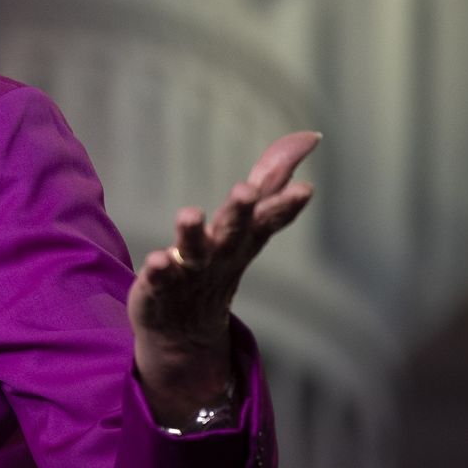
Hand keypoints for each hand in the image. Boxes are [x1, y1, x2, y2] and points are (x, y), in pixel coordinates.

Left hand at [128, 131, 320, 425]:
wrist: (184, 331)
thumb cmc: (219, 263)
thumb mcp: (248, 222)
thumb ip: (272, 179)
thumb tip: (310, 136)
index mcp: (242, 237)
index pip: (268, 218)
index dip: (285, 205)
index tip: (305, 190)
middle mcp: (220, 254)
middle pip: (233, 230)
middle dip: (240, 211)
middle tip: (245, 191)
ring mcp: (190, 272)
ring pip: (193, 252)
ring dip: (192, 233)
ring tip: (189, 214)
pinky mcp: (158, 288)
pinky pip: (159, 279)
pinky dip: (160, 270)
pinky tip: (156, 259)